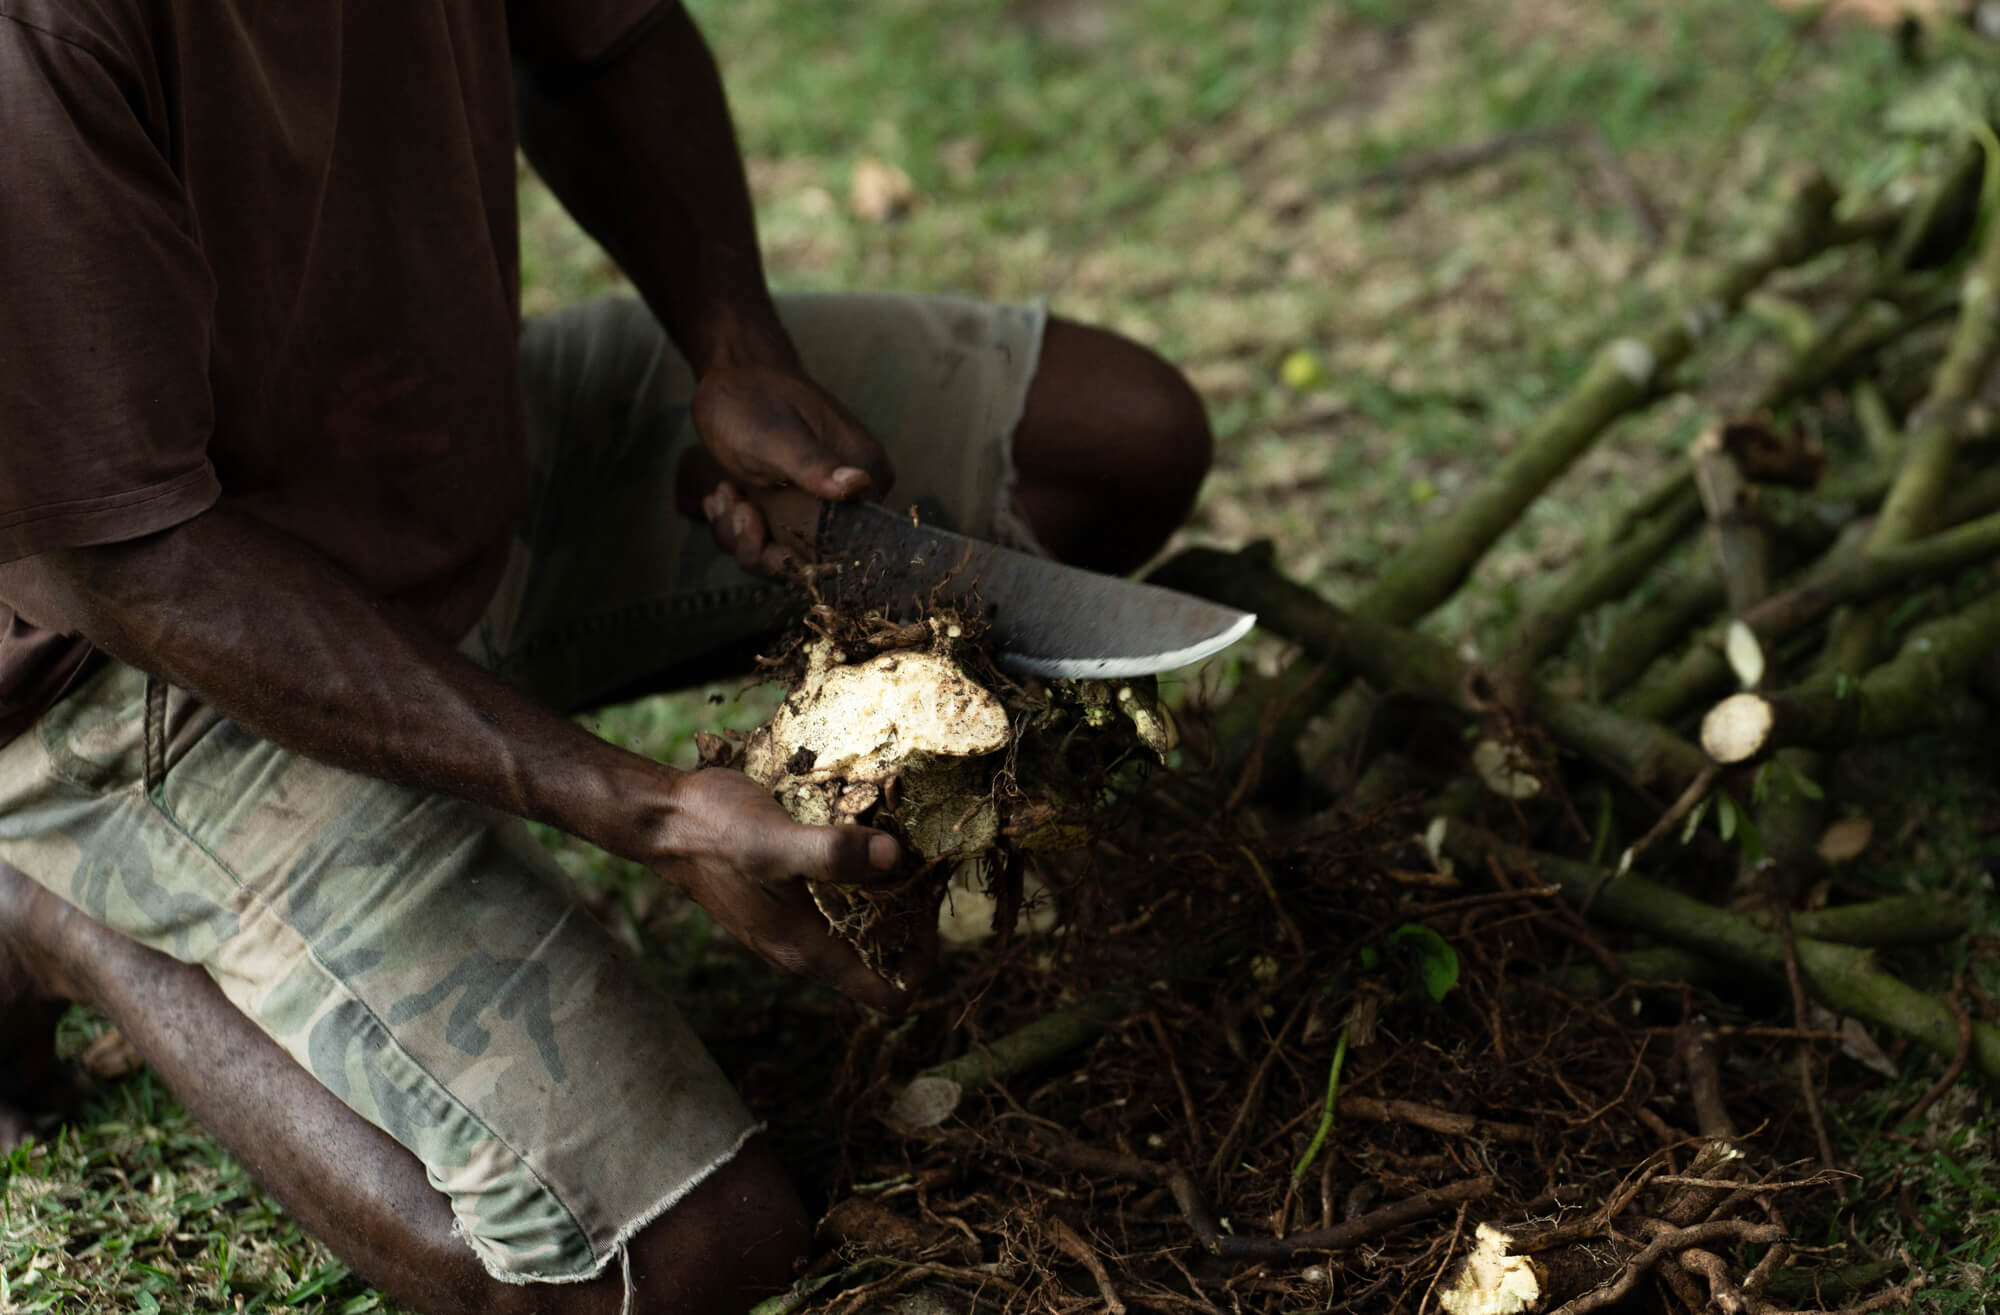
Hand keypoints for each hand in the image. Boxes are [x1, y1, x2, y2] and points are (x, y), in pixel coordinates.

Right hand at [657, 766, 918, 1010]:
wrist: (662, 819)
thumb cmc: (714, 830)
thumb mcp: (774, 840)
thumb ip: (832, 853)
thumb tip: (895, 857)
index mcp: (806, 950)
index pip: (888, 995)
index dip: (922, 962)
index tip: (933, 912)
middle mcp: (801, 949)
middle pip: (880, 962)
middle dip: (910, 925)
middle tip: (925, 870)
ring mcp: (790, 927)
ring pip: (858, 933)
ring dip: (886, 902)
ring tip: (902, 852)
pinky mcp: (782, 902)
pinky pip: (837, 908)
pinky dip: (858, 884)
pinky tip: (864, 842)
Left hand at [688, 365, 893, 573]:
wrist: (733, 375)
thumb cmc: (753, 396)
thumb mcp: (776, 434)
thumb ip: (815, 464)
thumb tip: (859, 485)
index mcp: (867, 474)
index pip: (847, 547)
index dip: (794, 551)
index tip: (749, 516)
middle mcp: (854, 496)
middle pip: (813, 559)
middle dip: (758, 544)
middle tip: (729, 501)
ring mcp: (825, 505)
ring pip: (785, 555)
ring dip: (741, 534)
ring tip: (721, 493)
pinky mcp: (798, 509)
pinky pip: (772, 542)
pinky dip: (739, 528)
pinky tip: (722, 495)